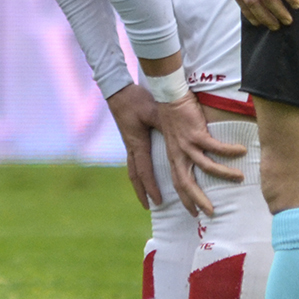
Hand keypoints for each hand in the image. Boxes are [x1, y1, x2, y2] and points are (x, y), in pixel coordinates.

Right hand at [105, 82, 162, 207]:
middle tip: (149, 207)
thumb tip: (180, 140)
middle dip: (142, 193)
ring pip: (133, 170)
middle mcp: (132, 148)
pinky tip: (145, 173)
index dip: (151, 188)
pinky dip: (140, 172)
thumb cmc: (136, 100)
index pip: (144, 172)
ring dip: (139, 185)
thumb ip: (166, 125)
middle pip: (135, 176)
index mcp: (137, 144)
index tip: (158, 202)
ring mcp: (129, 144)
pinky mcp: (130, 138)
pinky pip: (135, 161)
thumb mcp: (153, 111)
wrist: (118, 91)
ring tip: (145, 196)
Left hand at [151, 94, 245, 216]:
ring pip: (207, 167)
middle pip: (187, 183)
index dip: (185, 198)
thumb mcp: (176, 138)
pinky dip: (229, 150)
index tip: (193, 212)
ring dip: (224, 174)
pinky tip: (241, 151)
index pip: (178, 182)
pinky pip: (216, 147)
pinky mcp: (196, 134)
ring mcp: (187, 145)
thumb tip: (199, 158)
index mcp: (174, 156)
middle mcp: (179, 154)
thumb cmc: (174, 115)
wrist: (169, 95)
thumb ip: (184, 150)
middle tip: (210, 212)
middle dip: (198, 199)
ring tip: (240, 178)